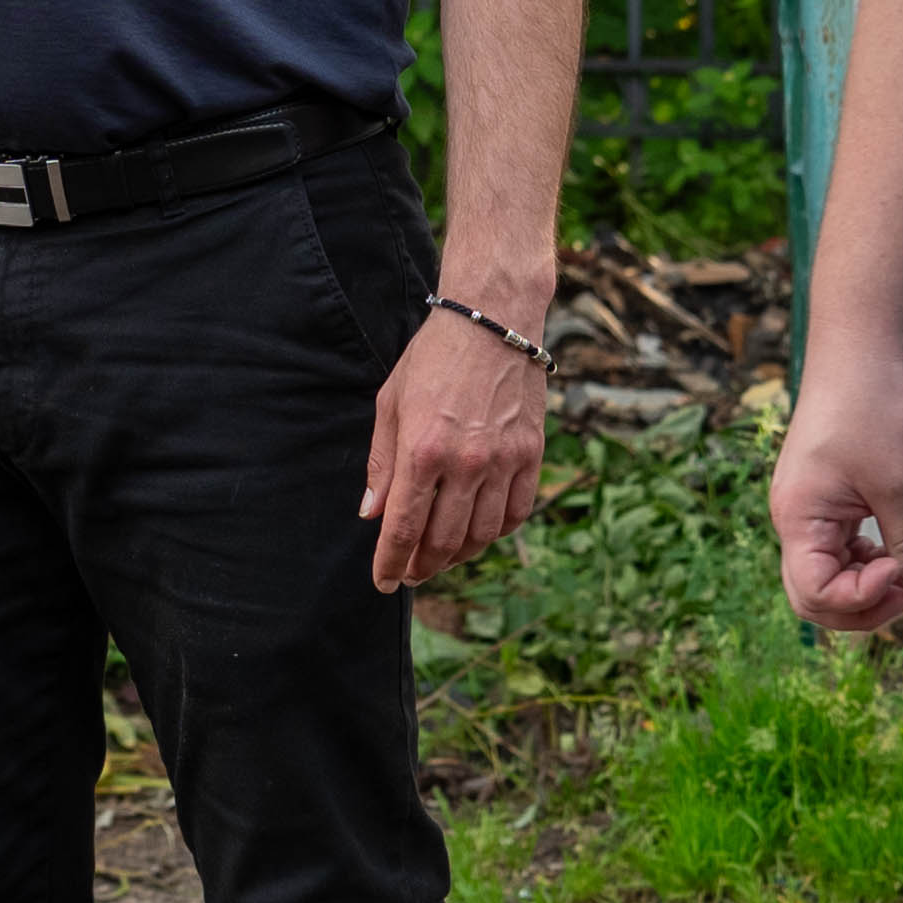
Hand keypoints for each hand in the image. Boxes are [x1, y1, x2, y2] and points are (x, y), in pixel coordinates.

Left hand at [360, 302, 547, 592]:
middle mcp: (466, 463)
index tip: (383, 582)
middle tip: (410, 574)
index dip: (391, 563)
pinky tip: (478, 533)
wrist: (492, 320)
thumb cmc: (433, 358)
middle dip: (421, 567)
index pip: (403, 529)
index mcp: (422, 450)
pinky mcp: (531, 455)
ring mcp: (504, 462)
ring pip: (482, 535)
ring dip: (457, 557)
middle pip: (443, 541)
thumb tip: (371, 513)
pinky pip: (516, 513)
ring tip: (440, 559)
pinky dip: (496, 532)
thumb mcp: (391, 403)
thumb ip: (382, 463)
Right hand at [773, 366, 902, 635]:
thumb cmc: (874, 406)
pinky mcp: (828, 497)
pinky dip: (865, 562)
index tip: (899, 567)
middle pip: (812, 596)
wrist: (861, 347)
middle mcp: (796, 519)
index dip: (860, 598)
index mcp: (799, 517)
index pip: (814, 594)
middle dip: (860, 607)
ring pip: (827, 576)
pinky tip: (895, 551)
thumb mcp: (901, 481)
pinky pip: (838, 550)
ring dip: (865, 588)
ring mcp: (810, 509)